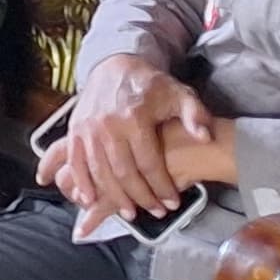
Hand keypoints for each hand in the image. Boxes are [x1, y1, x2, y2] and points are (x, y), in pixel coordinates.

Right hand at [46, 54, 212, 224]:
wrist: (115, 66)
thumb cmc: (150, 85)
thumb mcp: (179, 94)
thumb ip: (194, 115)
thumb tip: (204, 137)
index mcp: (135, 117)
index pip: (149, 163)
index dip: (162, 186)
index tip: (172, 201)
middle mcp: (108, 126)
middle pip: (124, 173)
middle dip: (141, 197)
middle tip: (156, 211)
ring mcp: (88, 130)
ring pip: (101, 173)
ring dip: (114, 197)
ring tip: (130, 213)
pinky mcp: (75, 132)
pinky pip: (76, 164)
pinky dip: (82, 184)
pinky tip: (90, 200)